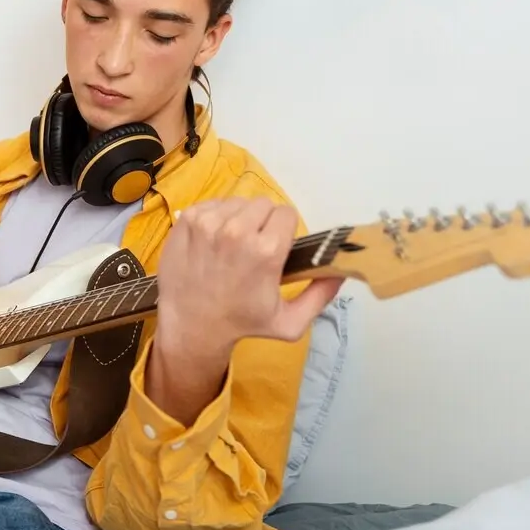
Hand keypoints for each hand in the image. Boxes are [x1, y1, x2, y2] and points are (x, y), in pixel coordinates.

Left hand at [155, 197, 341, 358]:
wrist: (191, 326)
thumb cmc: (242, 323)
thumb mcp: (289, 322)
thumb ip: (320, 295)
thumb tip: (341, 270)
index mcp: (266, 250)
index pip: (287, 214)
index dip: (284, 230)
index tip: (276, 247)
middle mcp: (237, 230)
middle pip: (264, 205)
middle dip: (263, 223)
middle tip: (253, 248)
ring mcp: (209, 222)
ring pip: (238, 202)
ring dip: (239, 219)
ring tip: (232, 245)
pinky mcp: (188, 219)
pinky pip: (213, 204)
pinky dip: (216, 217)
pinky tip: (213, 242)